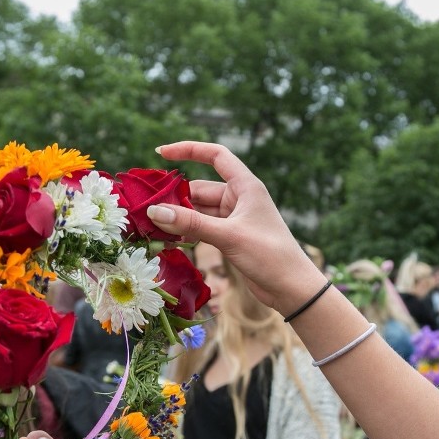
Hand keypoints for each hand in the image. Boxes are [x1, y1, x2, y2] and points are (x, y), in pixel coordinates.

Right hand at [147, 142, 325, 315]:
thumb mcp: (228, 236)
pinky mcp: (231, 237)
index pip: (216, 155)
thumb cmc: (269, 255)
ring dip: (179, 217)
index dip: (189, 150)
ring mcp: (234, 219)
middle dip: (175, 197)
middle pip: (200, 189)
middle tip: (146, 208)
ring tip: (152, 225)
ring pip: (199, 211)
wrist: (291, 288)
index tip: (161, 153)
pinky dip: (187, 231)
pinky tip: (170, 240)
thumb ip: (191, 223)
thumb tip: (155, 211)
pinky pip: (203, 228)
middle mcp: (239, 198)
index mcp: (245, 186)